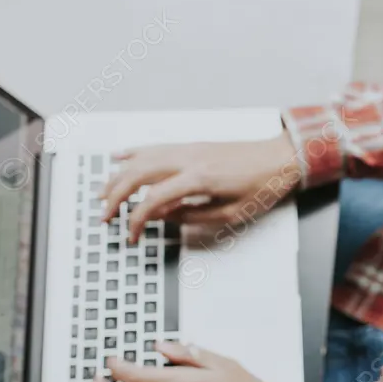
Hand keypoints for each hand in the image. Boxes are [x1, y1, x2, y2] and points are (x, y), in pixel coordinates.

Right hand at [99, 131, 299, 243]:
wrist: (280, 158)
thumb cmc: (262, 187)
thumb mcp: (230, 214)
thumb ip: (192, 215)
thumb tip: (162, 216)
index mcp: (198, 178)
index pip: (152, 200)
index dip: (136, 221)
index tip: (131, 236)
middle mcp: (188, 158)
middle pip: (137, 174)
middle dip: (115, 196)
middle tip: (104, 216)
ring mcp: (188, 148)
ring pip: (141, 158)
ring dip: (118, 175)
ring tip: (102, 193)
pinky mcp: (193, 145)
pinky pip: (156, 146)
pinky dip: (135, 152)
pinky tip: (120, 157)